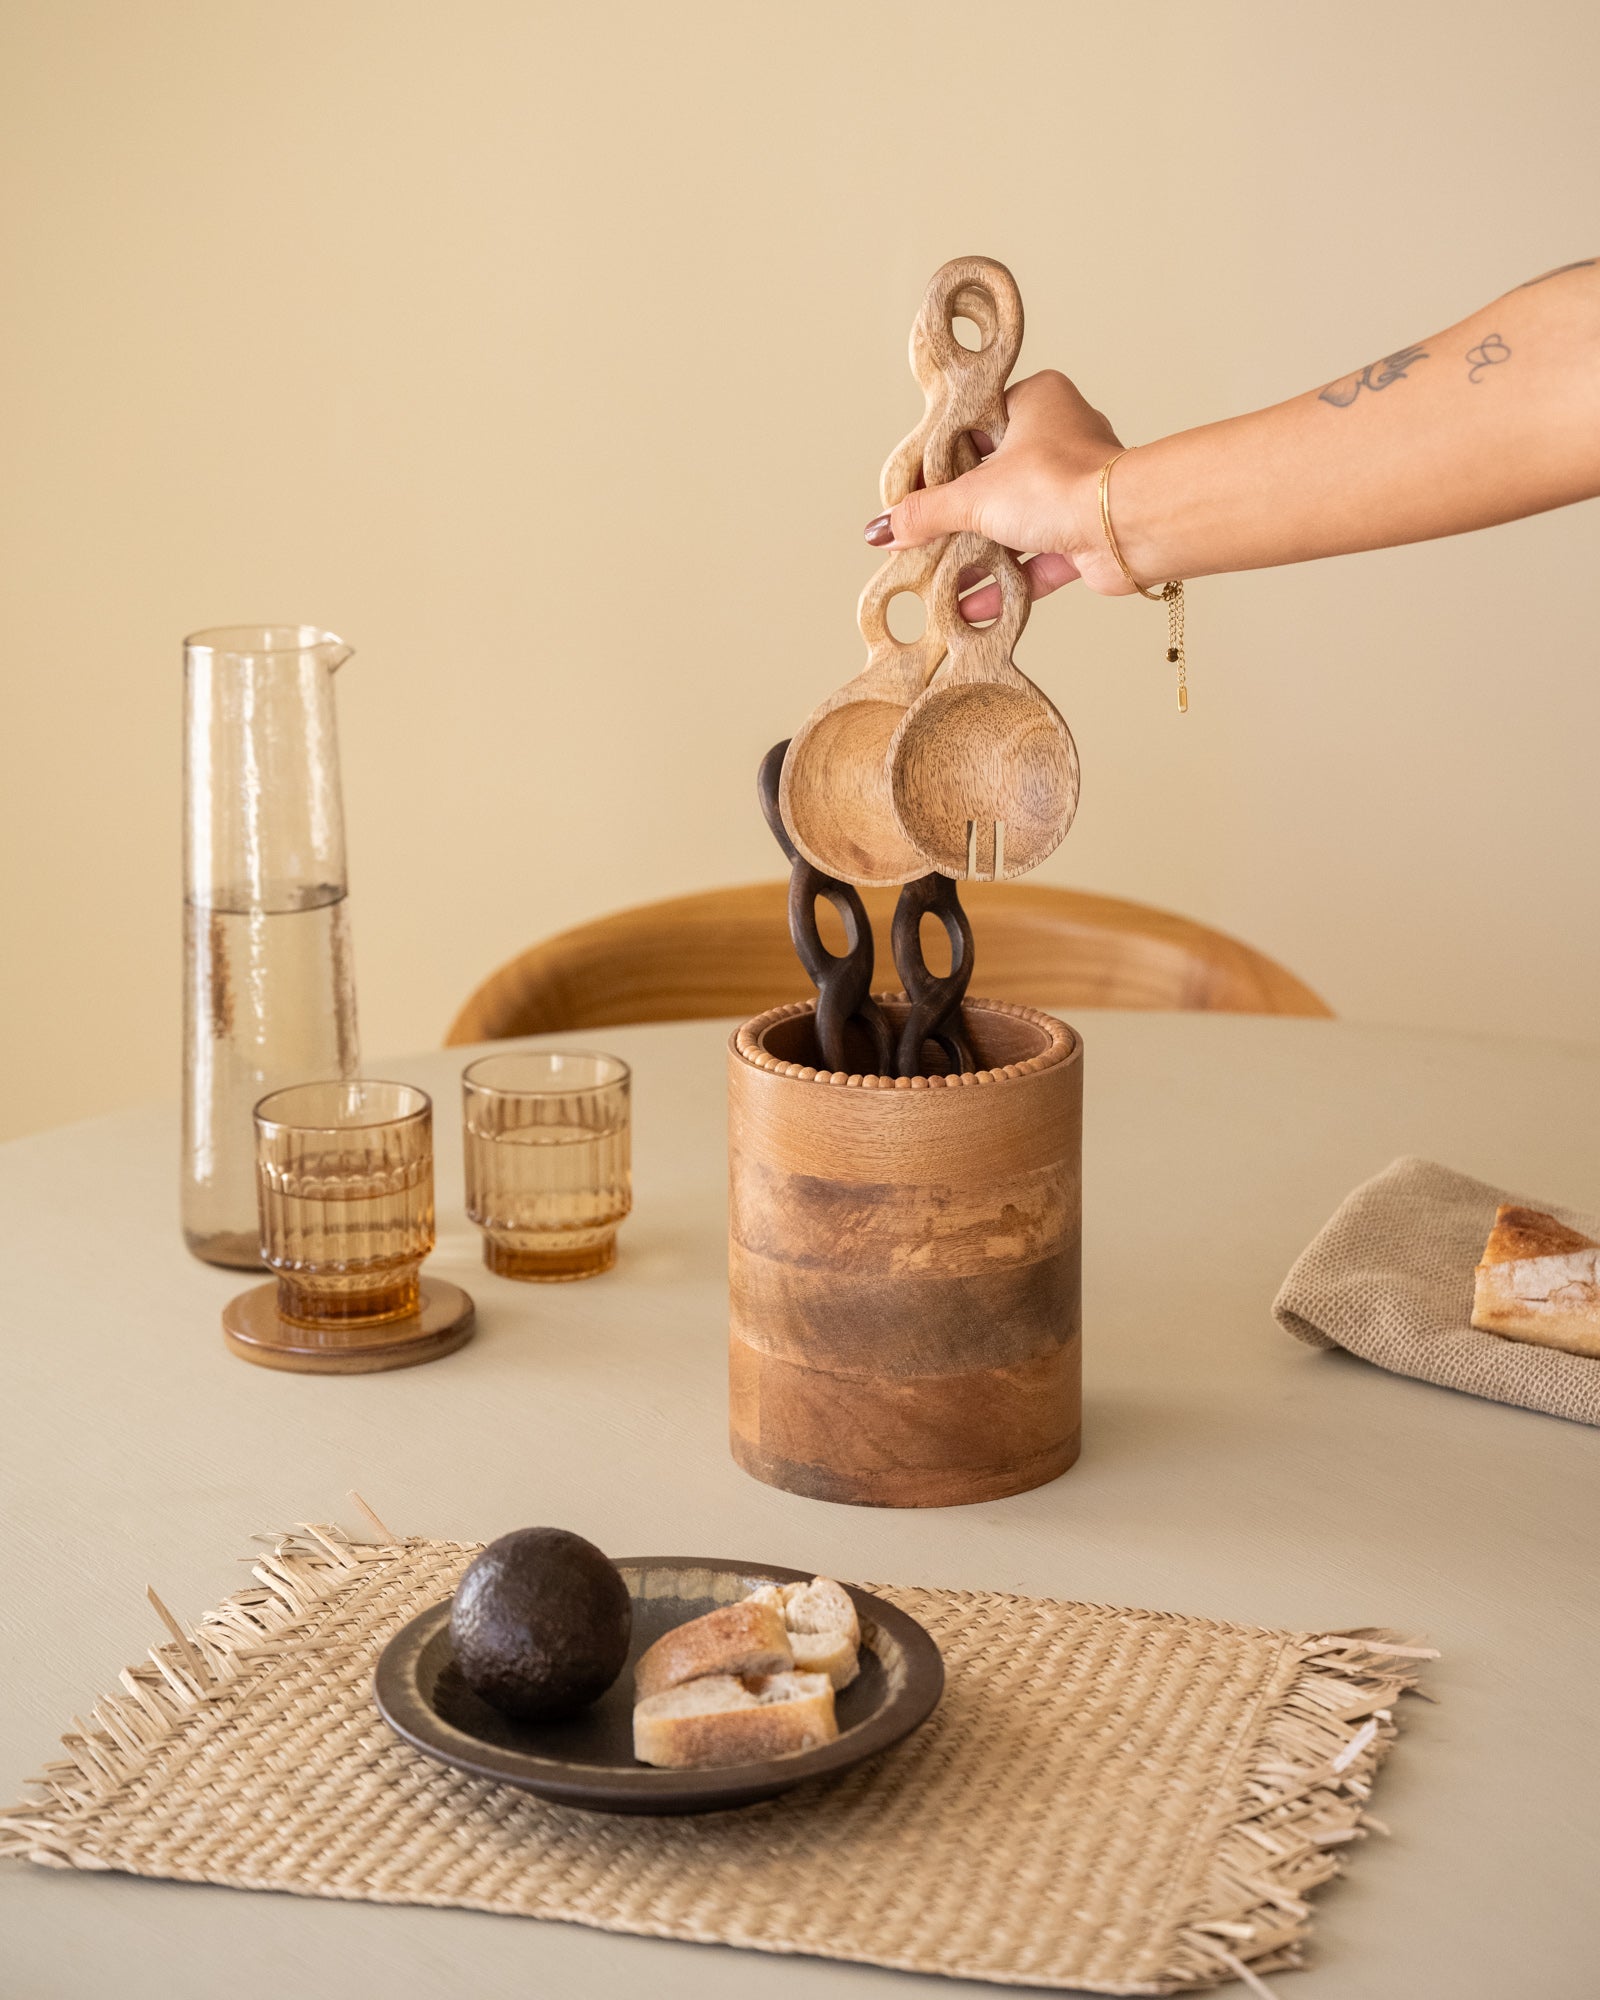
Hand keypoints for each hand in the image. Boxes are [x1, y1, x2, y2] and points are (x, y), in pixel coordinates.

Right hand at [863, 370, 1134, 620]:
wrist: (1126, 527)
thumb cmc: (1061, 483)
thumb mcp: (974, 495)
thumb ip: (926, 513)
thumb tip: (882, 529)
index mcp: (1035, 403)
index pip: (973, 428)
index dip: (940, 460)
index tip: (911, 489)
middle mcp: (1057, 439)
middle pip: (991, 479)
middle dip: (956, 515)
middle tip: (917, 537)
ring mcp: (1072, 489)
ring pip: (1013, 523)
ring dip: (977, 553)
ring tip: (935, 576)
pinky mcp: (1083, 535)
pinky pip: (1034, 560)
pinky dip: (1004, 582)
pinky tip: (967, 606)